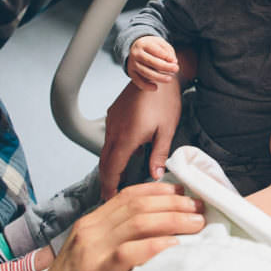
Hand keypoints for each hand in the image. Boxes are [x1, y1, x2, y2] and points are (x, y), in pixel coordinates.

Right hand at [21, 182, 204, 270]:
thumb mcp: (90, 257)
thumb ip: (116, 241)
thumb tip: (158, 233)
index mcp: (90, 224)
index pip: (129, 195)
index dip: (160, 191)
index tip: (184, 193)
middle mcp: (90, 231)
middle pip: (138, 205)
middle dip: (174, 203)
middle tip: (199, 208)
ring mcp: (90, 251)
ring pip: (138, 223)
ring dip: (173, 220)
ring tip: (196, 224)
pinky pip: (129, 253)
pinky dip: (155, 246)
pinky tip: (174, 247)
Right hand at [98, 80, 181, 200]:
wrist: (157, 73)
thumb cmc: (164, 100)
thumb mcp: (166, 130)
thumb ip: (159, 155)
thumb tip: (154, 175)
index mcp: (127, 137)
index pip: (112, 168)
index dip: (110, 185)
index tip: (109, 197)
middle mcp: (114, 130)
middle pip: (104, 161)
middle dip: (106, 179)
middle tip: (111, 193)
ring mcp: (112, 121)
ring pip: (105, 149)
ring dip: (109, 164)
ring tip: (118, 177)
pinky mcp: (113, 114)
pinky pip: (109, 136)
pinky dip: (113, 149)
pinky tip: (125, 153)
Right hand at [127, 36, 178, 90]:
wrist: (135, 48)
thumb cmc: (151, 46)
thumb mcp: (160, 43)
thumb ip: (168, 51)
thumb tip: (173, 61)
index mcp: (143, 44)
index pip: (155, 50)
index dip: (166, 56)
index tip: (175, 61)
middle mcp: (136, 53)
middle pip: (150, 61)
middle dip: (165, 67)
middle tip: (176, 69)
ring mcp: (132, 63)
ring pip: (145, 72)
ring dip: (158, 77)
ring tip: (169, 79)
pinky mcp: (131, 72)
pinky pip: (137, 81)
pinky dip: (146, 86)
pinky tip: (155, 88)